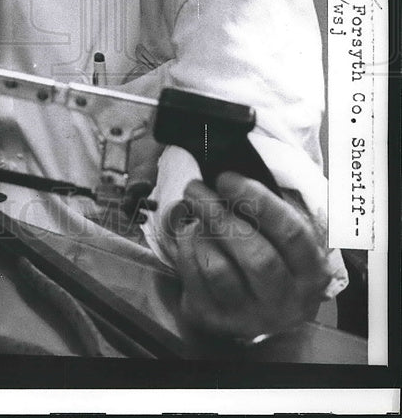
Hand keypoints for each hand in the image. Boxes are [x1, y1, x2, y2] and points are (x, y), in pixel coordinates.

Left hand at [164, 170, 331, 339]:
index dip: (258, 201)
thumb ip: (267, 213)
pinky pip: (194, 279)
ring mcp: (250, 316)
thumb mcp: (284, 240)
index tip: (226, 178)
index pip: (291, 233)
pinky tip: (189, 233)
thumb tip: (228, 177)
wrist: (257, 313)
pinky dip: (186, 248)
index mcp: (311, 273)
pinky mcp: (216, 320)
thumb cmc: (271, 261)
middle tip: (195, 188)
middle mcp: (285, 301)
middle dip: (220, 215)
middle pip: (256, 257)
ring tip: (194, 212)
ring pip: (219, 270)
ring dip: (200, 232)